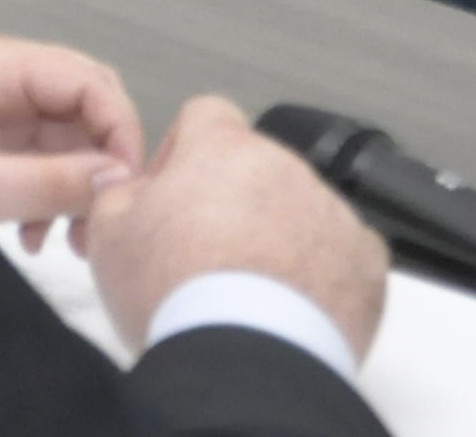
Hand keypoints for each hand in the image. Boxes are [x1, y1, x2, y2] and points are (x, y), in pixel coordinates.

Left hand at [0, 30, 142, 244]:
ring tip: (71, 243)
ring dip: (76, 188)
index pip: (88, 79)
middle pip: (82, 107)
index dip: (120, 130)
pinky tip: (33, 236)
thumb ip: (49, 183)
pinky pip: (38, 154)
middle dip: (100, 164)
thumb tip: (117, 179)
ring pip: (66, 136)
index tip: (128, 186)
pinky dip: (47, 193)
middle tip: (103, 219)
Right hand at [86, 94, 385, 368]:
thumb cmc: (181, 297)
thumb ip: (119, 190)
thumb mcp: (108, 231)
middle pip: (257, 170)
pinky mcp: (366, 265)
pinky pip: (342, 256)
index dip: (185, 151)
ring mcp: (332, 216)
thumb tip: (132, 187)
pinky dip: (320, 275)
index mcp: (223, 150)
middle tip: (205, 255)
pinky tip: (288, 303)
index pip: (207, 115)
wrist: (244, 360)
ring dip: (278, 236)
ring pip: (300, 212)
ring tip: (248, 290)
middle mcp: (285, 171)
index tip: (175, 191)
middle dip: (234, 202)